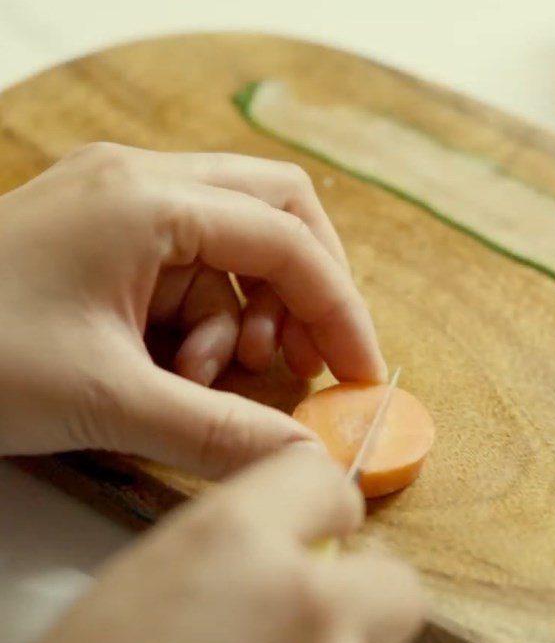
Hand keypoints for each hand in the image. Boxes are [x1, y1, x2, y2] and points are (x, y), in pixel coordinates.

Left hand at [0, 143, 385, 474]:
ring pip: (238, 244)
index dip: (340, 309)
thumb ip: (217, 431)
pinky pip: (195, 268)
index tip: (360, 374)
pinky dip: (208, 320)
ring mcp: (126, 203)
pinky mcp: (112, 236)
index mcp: (148, 200)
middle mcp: (146, 182)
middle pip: (278, 211)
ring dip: (250, 314)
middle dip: (309, 288)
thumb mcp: (105, 401)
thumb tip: (305, 460)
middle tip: (304, 360)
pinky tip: (178, 366)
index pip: (287, 241)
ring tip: (215, 376)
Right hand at [0, 444, 423, 642]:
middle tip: (320, 622)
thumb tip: (278, 556)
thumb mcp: (142, 587)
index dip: (324, 506)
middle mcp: (304, 597)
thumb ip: (228, 554)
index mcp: (236, 537)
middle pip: (395, 579)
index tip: (323, 528)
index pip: (324, 479)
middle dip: (364, 599)